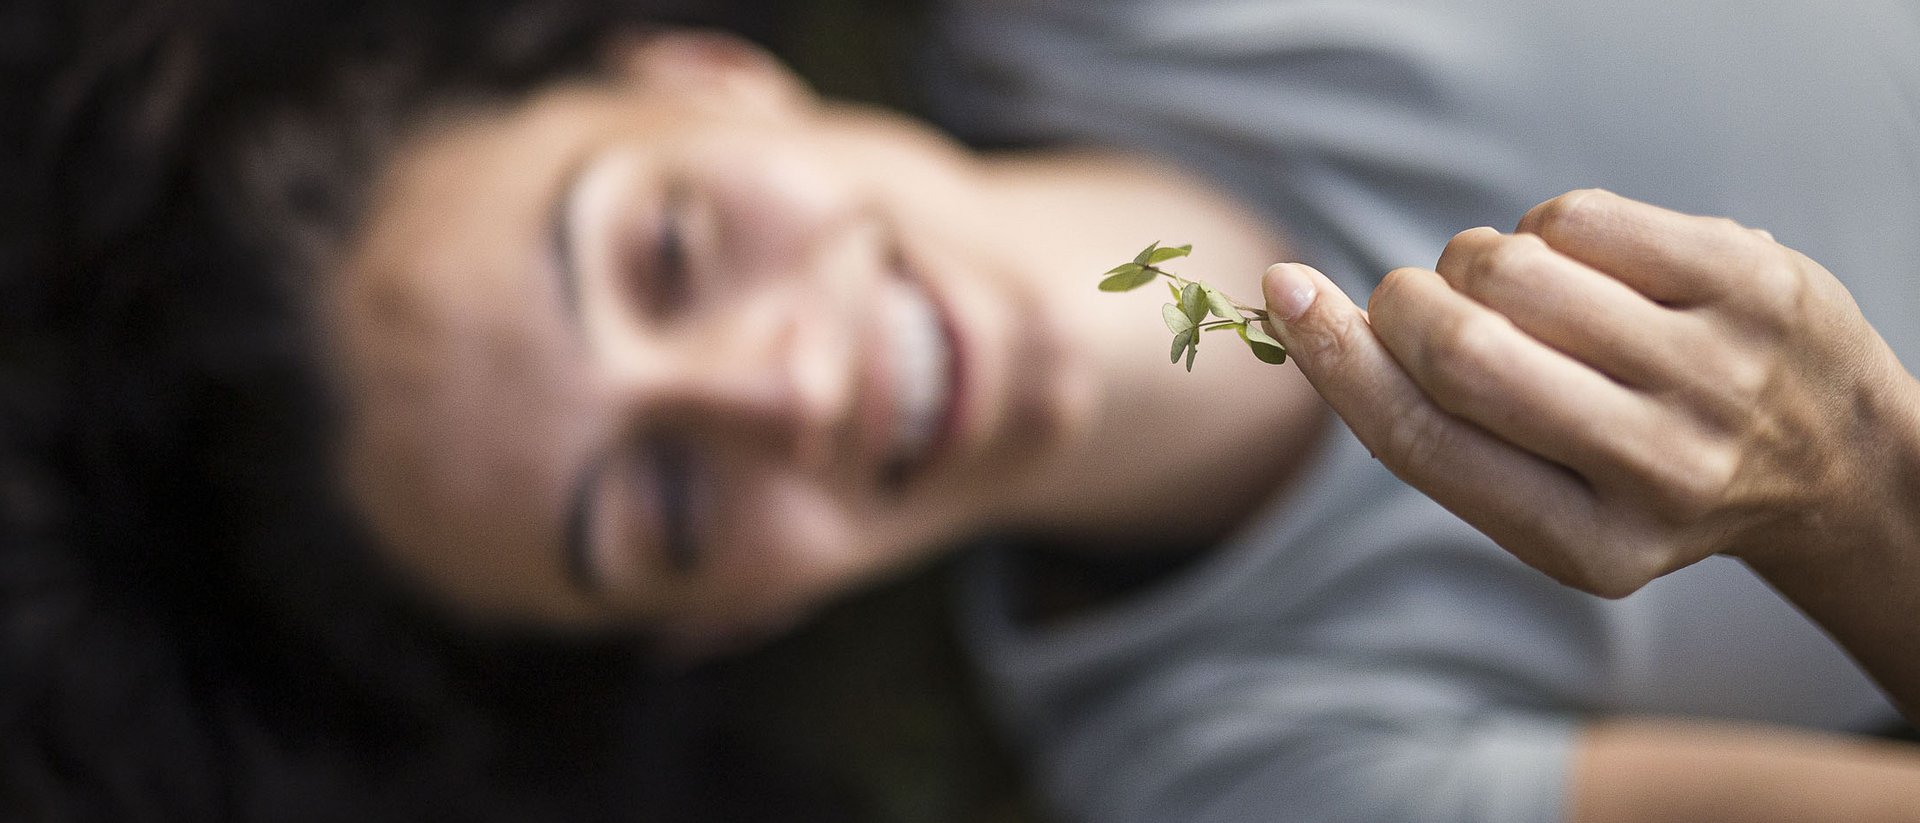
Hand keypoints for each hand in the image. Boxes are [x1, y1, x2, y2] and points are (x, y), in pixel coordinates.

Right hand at [1261, 189, 1919, 597]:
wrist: (1836, 462)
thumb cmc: (1643, 477)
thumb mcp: (1548, 506)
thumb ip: (1441, 435)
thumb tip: (1308, 315)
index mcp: (1591, 545)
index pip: (1427, 443)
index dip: (1337, 362)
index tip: (1283, 293)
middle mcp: (1662, 467)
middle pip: (1464, 350)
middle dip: (1407, 305)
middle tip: (1417, 306)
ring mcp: (1716, 368)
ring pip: (1515, 268)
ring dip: (1475, 263)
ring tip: (1516, 296)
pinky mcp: (1752, 279)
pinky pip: (1579, 217)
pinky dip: (1545, 231)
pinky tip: (1581, 270)